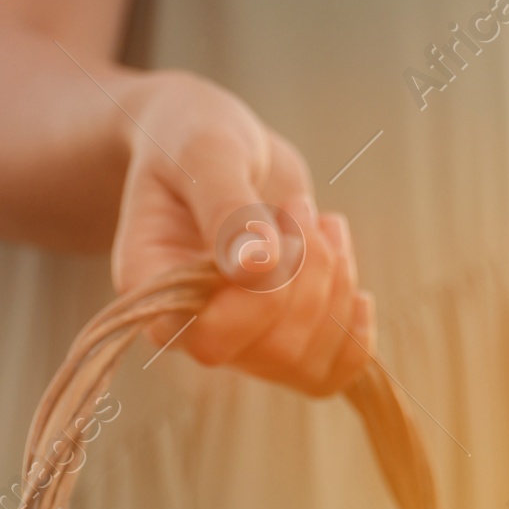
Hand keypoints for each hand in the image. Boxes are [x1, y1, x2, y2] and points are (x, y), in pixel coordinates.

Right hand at [112, 71, 374, 395]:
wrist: (213, 141)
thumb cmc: (194, 137)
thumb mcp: (206, 152)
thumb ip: (227, 207)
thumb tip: (260, 266)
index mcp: (152, 285)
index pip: (209, 340)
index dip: (260, 301)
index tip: (275, 227)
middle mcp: (192, 324)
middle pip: (273, 353)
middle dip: (309, 275)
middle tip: (298, 208)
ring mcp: (239, 337)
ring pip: (307, 362)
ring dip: (335, 286)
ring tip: (319, 223)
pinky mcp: (282, 333)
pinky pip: (333, 371)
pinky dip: (356, 326)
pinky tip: (351, 275)